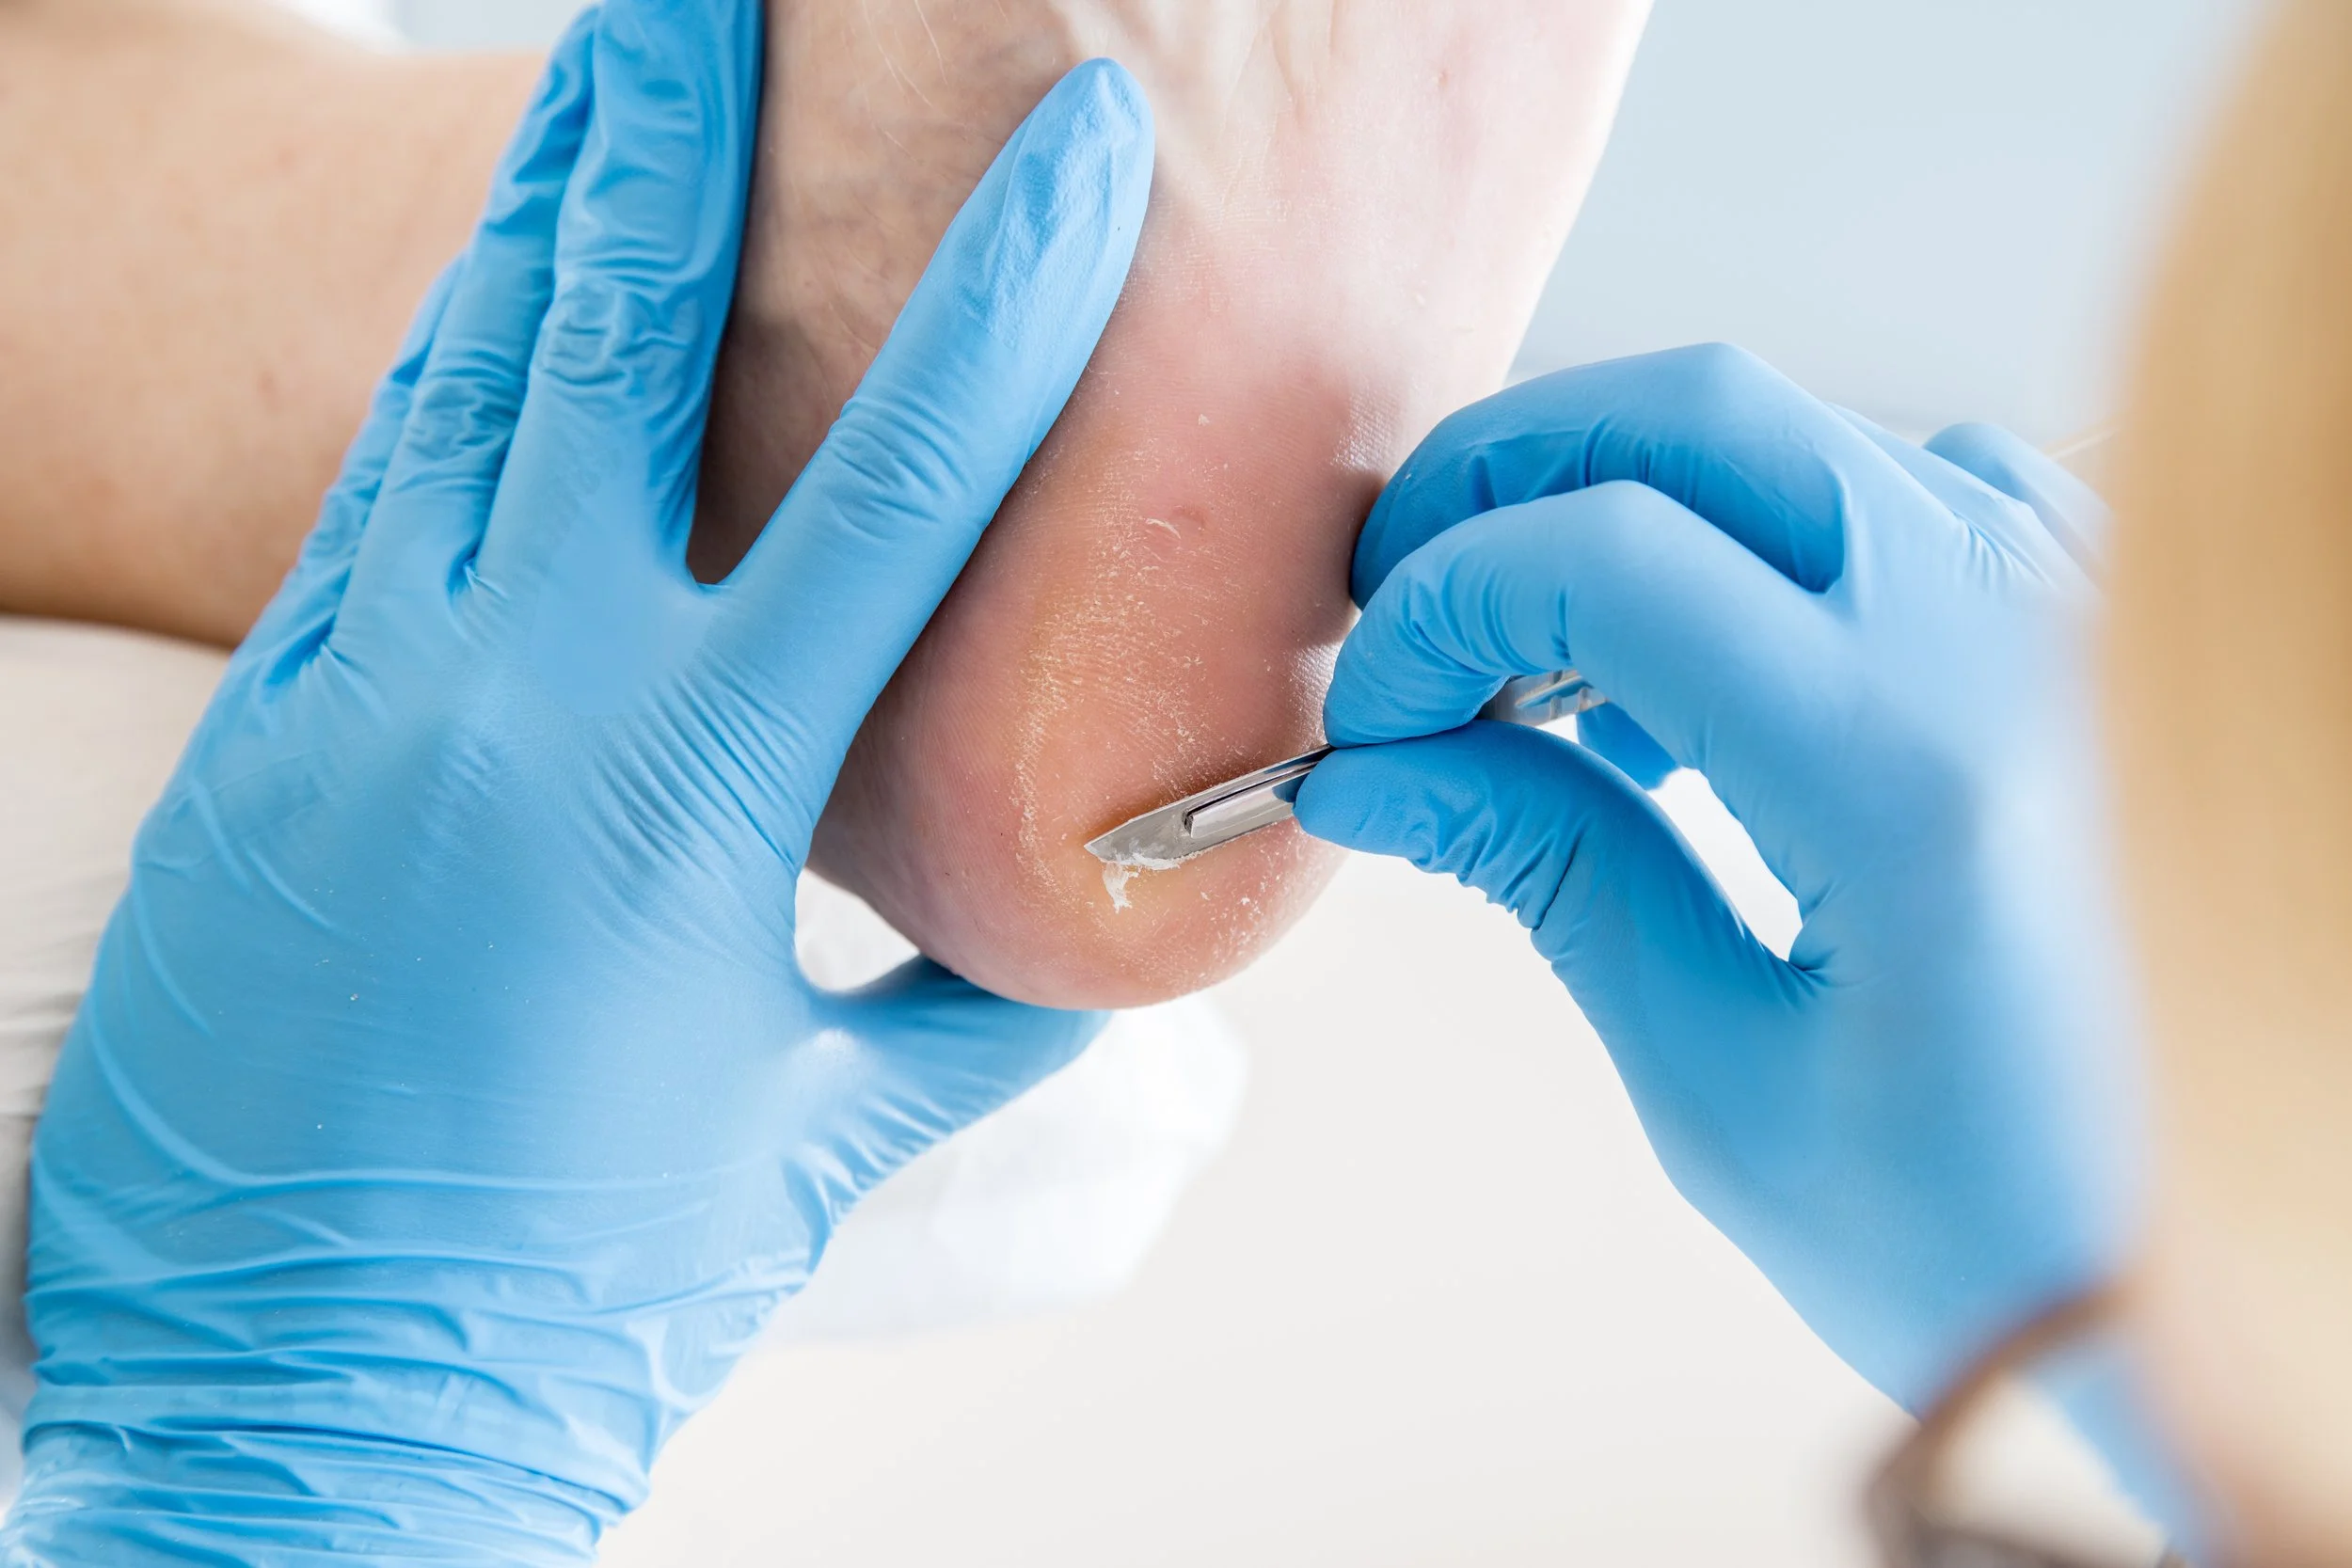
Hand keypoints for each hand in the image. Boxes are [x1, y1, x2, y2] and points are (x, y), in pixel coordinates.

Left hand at [7, 6, 1150, 1560]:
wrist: (290, 1407)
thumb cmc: (578, 1288)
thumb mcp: (814, 1133)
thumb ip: (972, 1007)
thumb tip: (1094, 928)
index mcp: (696, 792)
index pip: (895, 482)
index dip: (1006, 291)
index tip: (1086, 139)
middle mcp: (518, 700)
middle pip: (612, 334)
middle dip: (676, 117)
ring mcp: (359, 695)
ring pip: (458, 382)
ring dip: (546, 208)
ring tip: (607, 76)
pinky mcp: (262, 730)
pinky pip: (363, 501)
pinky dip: (445, 381)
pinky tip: (500, 309)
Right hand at [1296, 345, 2137, 1408]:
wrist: (2205, 1286)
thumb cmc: (1993, 1235)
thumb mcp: (1723, 1080)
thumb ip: (1549, 871)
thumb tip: (1374, 764)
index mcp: (1908, 770)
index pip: (1606, 560)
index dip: (1440, 605)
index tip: (1368, 710)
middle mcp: (2016, 639)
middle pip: (1702, 416)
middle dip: (1509, 471)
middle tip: (1406, 593)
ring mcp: (2083, 611)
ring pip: (1804, 435)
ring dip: (1629, 503)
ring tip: (1545, 673)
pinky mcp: (2109, 630)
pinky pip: (1923, 483)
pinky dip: (1772, 533)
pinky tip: (1723, 664)